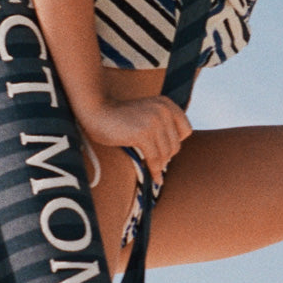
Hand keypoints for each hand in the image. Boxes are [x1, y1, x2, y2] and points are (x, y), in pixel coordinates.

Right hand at [76, 95, 191, 181]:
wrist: (96, 112)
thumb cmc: (119, 118)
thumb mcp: (147, 113)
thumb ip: (162, 124)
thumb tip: (173, 154)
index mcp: (166, 104)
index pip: (186, 130)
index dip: (175, 142)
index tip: (164, 149)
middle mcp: (163, 110)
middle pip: (176, 144)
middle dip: (166, 156)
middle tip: (154, 162)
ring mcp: (154, 121)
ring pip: (166, 154)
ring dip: (159, 165)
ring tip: (153, 169)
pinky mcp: (143, 134)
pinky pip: (155, 159)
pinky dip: (154, 171)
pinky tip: (154, 178)